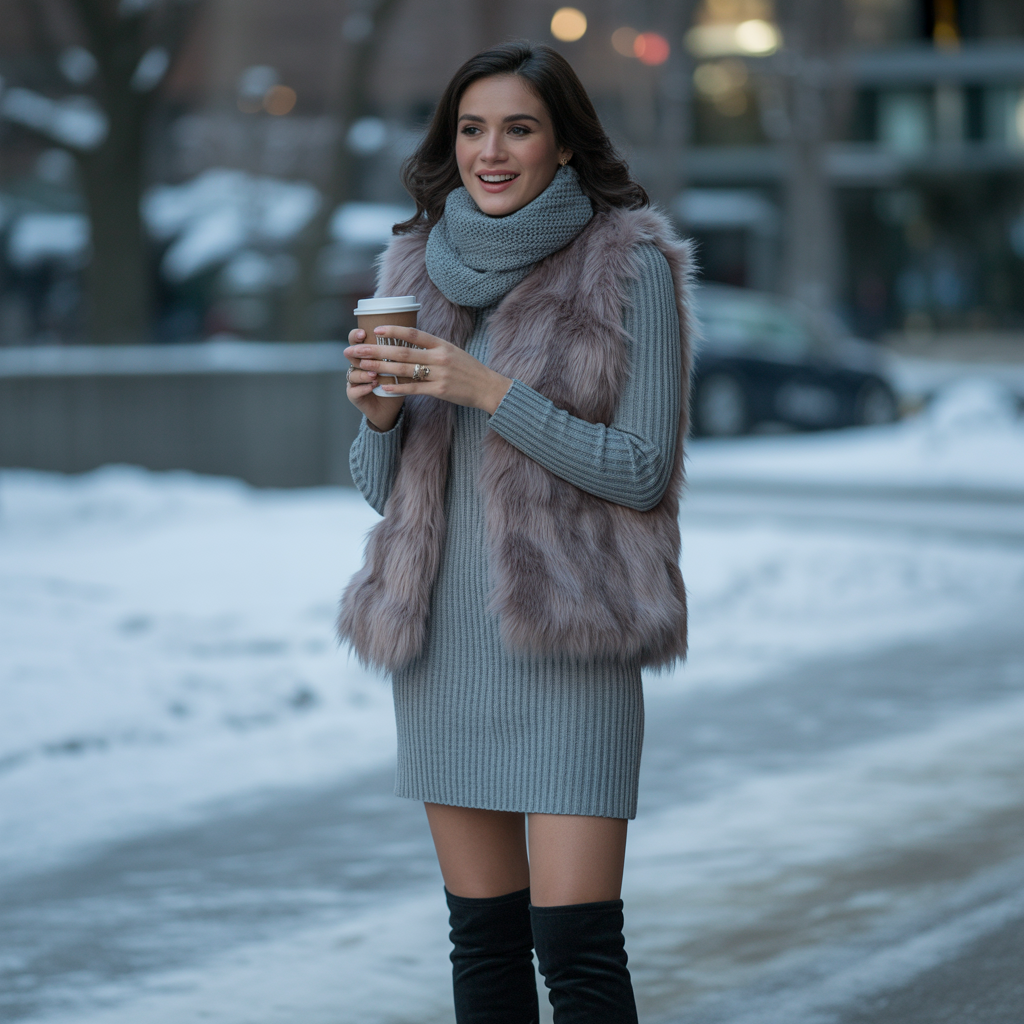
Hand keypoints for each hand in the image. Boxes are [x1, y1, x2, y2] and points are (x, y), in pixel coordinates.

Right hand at [344, 328, 403, 432]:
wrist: (390, 408)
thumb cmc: (396, 384)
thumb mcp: (400, 367)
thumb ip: (400, 355)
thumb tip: (413, 340)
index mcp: (366, 356)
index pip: (357, 341)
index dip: (357, 335)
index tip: (364, 333)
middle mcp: (357, 366)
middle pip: (350, 354)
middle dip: (355, 351)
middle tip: (363, 351)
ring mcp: (354, 381)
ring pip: (353, 373)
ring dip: (363, 374)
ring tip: (374, 375)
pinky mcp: (354, 395)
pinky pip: (354, 390)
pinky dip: (363, 388)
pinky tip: (372, 387)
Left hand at [345, 325, 512, 414]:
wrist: (489, 387)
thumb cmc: (469, 369)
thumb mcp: (453, 351)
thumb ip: (432, 346)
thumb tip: (410, 340)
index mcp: (441, 344)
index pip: (413, 333)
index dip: (393, 330)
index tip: (375, 329)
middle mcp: (439, 357)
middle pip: (402, 352)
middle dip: (376, 351)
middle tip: (357, 350)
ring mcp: (439, 374)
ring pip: (404, 370)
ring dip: (381, 368)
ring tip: (364, 367)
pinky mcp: (440, 390)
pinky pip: (414, 389)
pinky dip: (398, 388)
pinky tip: (384, 388)